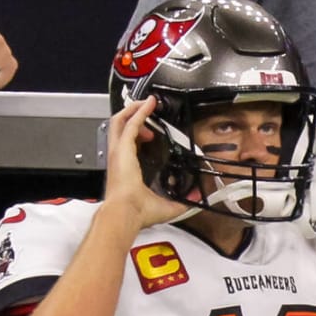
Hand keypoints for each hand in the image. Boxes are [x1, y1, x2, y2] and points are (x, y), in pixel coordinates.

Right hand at [102, 97, 189, 230]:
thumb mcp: (167, 205)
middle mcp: (119, 158)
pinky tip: (149, 104)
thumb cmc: (138, 212)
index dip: (139, 135)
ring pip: (121, 120)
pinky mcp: (122, 148)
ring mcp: (118, 151)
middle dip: (134, 116)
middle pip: (121, 127)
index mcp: (126, 169)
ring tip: (148, 103)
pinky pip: (130, 123)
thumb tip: (196, 198)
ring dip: (134, 110)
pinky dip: (139, 112)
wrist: (126, 213)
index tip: (152, 133)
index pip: (129, 144)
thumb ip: (183, 201)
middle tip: (149, 111)